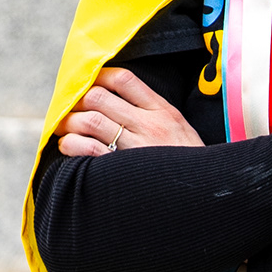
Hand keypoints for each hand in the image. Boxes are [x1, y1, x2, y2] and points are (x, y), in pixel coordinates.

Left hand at [57, 68, 202, 156]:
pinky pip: (89, 149)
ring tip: (66, 130)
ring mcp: (136, 148)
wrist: (205, 193)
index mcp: (163, 111)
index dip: (98, 78)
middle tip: (70, 111)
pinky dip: (72, 145)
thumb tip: (120, 98)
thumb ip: (155, 114)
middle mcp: (149, 125)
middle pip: (99, 97)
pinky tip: (69, 147)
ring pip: (90, 121)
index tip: (89, 87)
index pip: (124, 79)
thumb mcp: (182, 130)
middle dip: (77, 102)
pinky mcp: (124, 170)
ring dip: (69, 123)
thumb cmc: (190, 163)